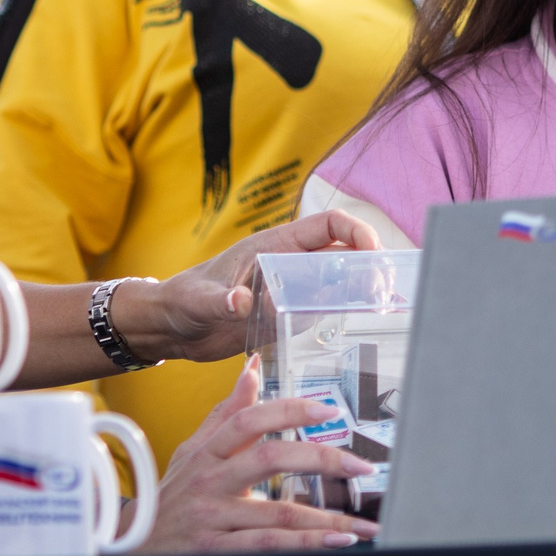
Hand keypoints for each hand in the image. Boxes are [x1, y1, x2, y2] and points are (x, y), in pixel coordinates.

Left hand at [9, 210, 383, 389]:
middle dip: (369, 265)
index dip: (358, 233)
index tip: (374, 256)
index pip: (329, 225)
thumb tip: (241, 303)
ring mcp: (289, 290)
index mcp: (274, 246)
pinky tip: (350, 330)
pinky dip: (339, 316)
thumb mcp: (200, 301)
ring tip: (378, 310)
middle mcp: (288, 264)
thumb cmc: (181, 300)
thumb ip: (222, 302)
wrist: (170, 328)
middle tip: (385, 291)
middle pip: (343, 253)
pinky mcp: (286, 315)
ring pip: (337, 282)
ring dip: (358, 291)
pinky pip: (321, 311)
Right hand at [139, 360, 379, 553]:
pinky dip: (305, 546)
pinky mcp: (215, 552)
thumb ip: (229, 410)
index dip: (289, 411)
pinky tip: (336, 544)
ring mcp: (212, 518)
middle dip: (322, 461)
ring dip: (327, 520)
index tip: (328, 410)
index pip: (249, 421)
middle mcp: (210, 481)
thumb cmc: (174, 493)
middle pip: (269, 460)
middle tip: (361, 467)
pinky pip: (267, 546)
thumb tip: (253, 365)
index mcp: (208, 451)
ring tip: (362, 523)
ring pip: (277, 512)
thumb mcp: (194, 448)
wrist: (135, 546)